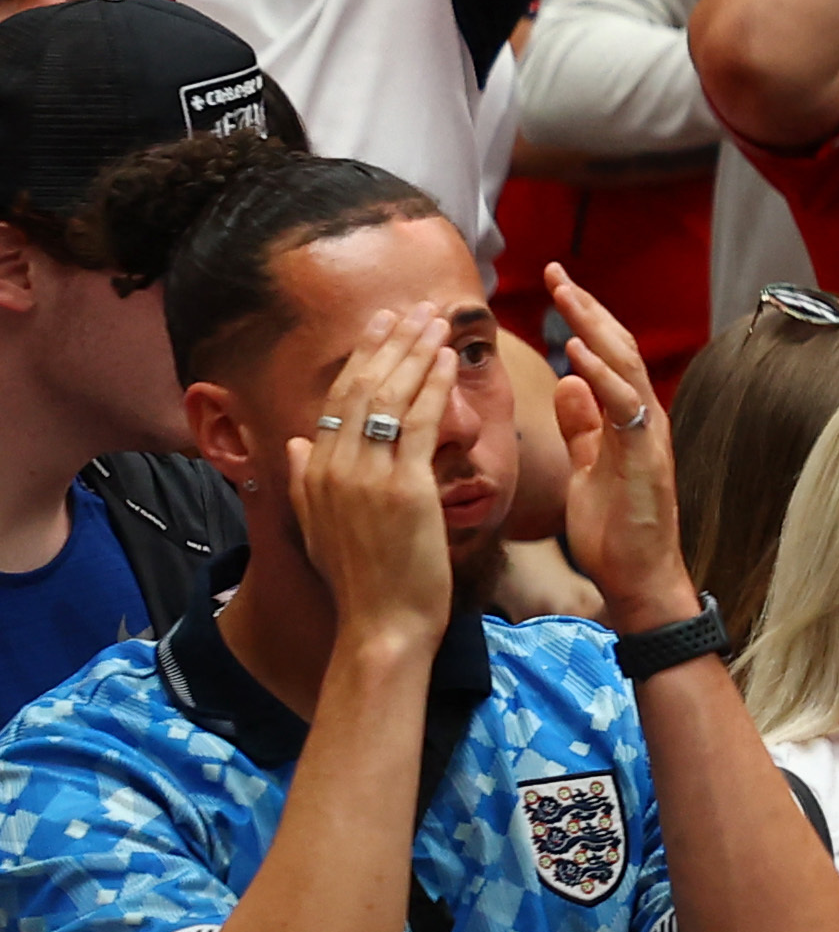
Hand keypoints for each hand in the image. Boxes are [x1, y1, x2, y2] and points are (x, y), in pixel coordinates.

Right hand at [295, 305, 461, 650]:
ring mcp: (366, 478)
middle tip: (412, 308)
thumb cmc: (362, 579)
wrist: (381, 624)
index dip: (361, 359)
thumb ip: (304, 481)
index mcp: (312, 475)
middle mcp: (332, 469)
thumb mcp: (319, 527)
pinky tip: (447, 359)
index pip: (337, 402)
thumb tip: (298, 443)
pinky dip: (433, 386)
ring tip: (435, 320)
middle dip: (389, 343)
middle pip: (361, 389)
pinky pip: (419, 424)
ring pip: (390, 398)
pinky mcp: (404, 490)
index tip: (381, 325)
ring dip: (415, 352)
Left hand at [544, 268, 687, 629]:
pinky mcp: (643, 455)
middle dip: (586, 307)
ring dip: (594, 327)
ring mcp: (647, 434)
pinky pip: (624, 406)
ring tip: (567, 295)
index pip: (606, 354)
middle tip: (556, 272)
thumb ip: (583, 426)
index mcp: (627, 418)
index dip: (582, 318)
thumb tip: (569, 383)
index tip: (554, 286)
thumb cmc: (615, 530)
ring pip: (625, 366)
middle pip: (617, 347)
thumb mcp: (589, 469)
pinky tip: (578, 354)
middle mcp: (644, 417)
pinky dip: (603, 376)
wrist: (638, 578)